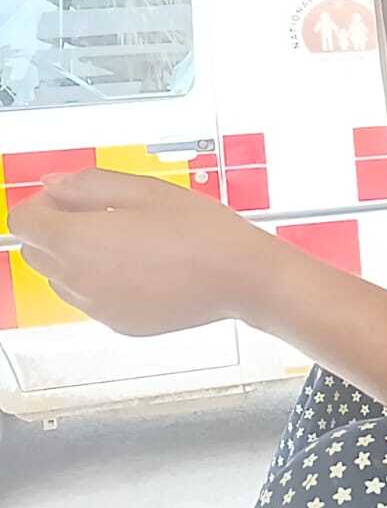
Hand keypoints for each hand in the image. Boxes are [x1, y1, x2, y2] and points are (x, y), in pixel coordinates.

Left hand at [8, 170, 294, 335]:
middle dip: (57, 231)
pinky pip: (92, 299)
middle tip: (104, 216)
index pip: (22, 222)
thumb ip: (89, 184)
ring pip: (62, 278)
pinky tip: (144, 268)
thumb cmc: (202, 230)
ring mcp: (97, 306)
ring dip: (78, 258)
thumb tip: (52, 186)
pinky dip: (104, 282)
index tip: (69, 199)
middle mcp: (78, 279)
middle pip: (35, 252)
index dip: (42, 205)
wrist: (242, 278)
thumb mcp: (146, 190)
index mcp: (78, 240)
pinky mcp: (118, 323)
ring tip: (129, 244)